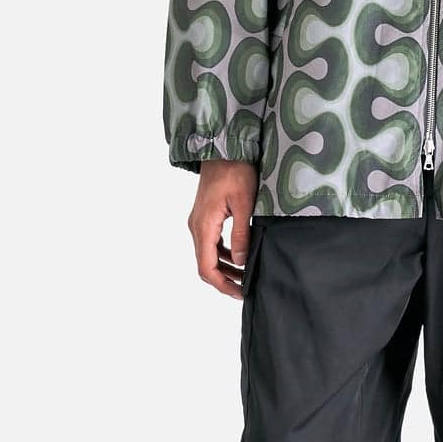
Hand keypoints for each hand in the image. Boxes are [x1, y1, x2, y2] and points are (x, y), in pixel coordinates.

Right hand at [188, 159, 259, 298]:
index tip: (239, 292)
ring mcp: (199, 222)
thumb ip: (242, 234)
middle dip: (224, 279)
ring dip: (225, 267)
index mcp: (204, 226)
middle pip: (205, 264)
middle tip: (245, 288)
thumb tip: (242, 262)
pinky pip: (211, 242)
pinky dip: (224, 254)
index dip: (222, 284)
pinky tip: (240, 256)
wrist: (223, 148)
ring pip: (208, 254)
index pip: (206, 267)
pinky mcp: (205, 217)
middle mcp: (197, 226)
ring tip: (245, 275)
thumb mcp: (244, 203)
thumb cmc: (235, 171)